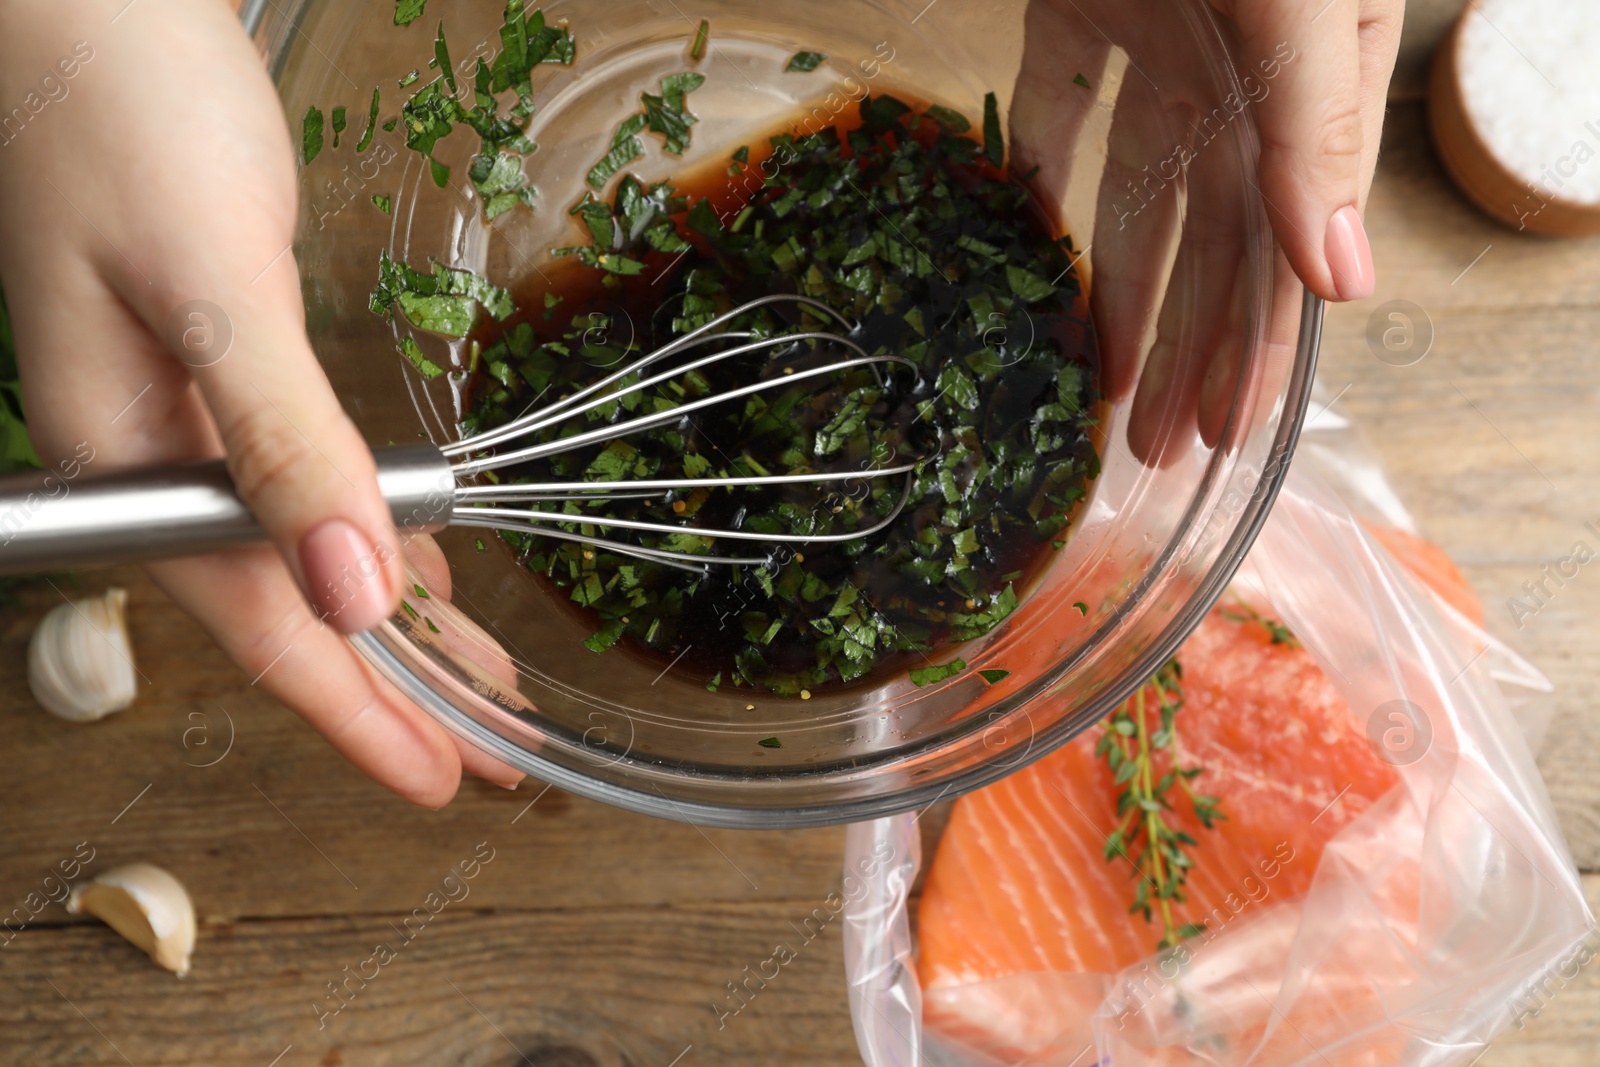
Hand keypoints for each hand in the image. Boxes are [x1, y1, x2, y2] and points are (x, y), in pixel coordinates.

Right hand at [0, 0, 522, 803]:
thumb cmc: (126, 112)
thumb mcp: (212, 283)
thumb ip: (283, 439)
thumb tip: (349, 588)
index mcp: (129, 454)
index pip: (257, 622)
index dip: (356, 711)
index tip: (443, 777)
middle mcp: (152, 452)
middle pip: (287, 607)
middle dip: (395, 688)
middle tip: (497, 752)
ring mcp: (180, 412)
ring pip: (303, 552)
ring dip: (395, 620)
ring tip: (484, 684)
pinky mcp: (218, 366)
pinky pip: (305, 485)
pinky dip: (371, 533)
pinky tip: (417, 569)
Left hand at [1012, 0, 1401, 463]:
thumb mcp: (1304, 8)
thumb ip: (1315, 130)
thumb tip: (1342, 281)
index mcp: (1316, 88)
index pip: (1287, 249)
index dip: (1255, 348)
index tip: (1224, 434)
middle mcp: (1242, 85)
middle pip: (1210, 249)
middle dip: (1186, 353)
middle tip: (1153, 448)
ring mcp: (1161, 53)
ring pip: (1136, 198)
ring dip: (1122, 295)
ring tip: (1104, 386)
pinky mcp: (1079, 14)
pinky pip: (1056, 117)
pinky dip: (1041, 180)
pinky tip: (1032, 256)